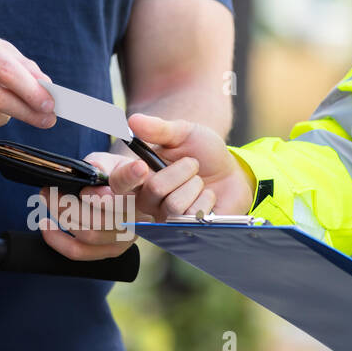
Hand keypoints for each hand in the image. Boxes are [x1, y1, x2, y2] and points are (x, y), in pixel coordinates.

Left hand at [39, 152, 149, 260]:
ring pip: (90, 235)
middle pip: (102, 219)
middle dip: (69, 205)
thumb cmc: (117, 173)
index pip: (128, 190)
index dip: (106, 193)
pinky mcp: (114, 250)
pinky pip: (80, 251)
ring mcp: (128, 237)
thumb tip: (90, 170)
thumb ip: (101, 164)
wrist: (129, 191)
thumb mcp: (111, 161)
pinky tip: (47, 225)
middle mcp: (139, 216)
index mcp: (142, 188)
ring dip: (62, 217)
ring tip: (48, 199)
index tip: (85, 191)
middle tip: (51, 191)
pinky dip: (58, 240)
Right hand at [122, 113, 254, 219]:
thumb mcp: (183, 134)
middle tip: (192, 165)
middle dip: (182, 169)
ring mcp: (165, 218)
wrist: (232, 172)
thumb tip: (132, 120)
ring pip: (175, 204)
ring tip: (200, 182)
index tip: (141, 166)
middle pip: (155, 189)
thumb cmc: (203, 153)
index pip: (119, 181)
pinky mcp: (184, 230)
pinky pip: (192, 216)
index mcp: (139, 176)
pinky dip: (206, 200)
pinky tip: (208, 198)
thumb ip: (158, 129)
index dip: (126, 176)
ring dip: (195, 185)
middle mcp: (147, 200)